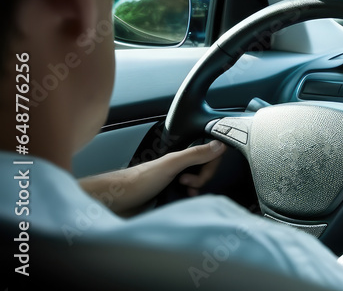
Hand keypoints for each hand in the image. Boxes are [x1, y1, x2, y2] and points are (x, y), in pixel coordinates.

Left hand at [79, 140, 226, 214]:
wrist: (116, 204)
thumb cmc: (137, 181)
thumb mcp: (170, 165)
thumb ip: (195, 154)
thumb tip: (220, 145)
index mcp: (180, 157)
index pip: (209, 156)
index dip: (209, 167)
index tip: (199, 175)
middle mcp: (179, 168)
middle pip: (205, 171)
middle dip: (201, 181)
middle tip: (186, 185)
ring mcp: (174, 183)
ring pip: (198, 186)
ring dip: (196, 193)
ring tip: (185, 196)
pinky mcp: (170, 199)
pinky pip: (188, 199)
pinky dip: (188, 202)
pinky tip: (181, 204)